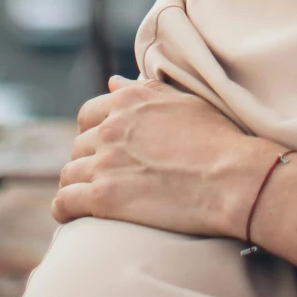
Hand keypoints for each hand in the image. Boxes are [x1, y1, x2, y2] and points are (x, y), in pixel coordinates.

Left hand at [52, 76, 282, 237]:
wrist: (232, 177)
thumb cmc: (219, 140)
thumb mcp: (183, 101)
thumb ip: (143, 91)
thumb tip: (113, 81)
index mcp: (130, 100)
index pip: (89, 114)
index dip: (93, 133)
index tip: (103, 149)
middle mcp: (112, 126)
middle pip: (78, 145)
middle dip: (87, 161)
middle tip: (103, 179)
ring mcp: (105, 161)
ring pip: (69, 173)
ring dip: (76, 185)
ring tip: (87, 199)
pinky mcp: (103, 197)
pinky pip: (65, 201)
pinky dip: (63, 209)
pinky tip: (71, 215)